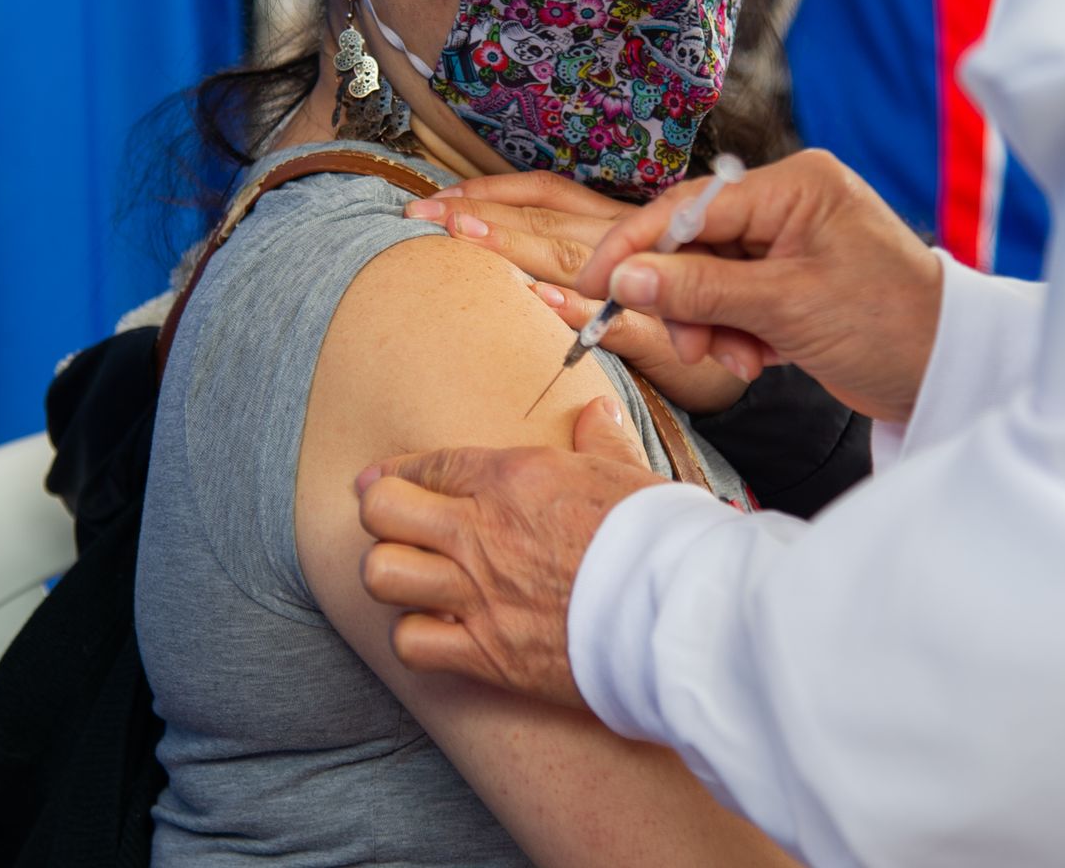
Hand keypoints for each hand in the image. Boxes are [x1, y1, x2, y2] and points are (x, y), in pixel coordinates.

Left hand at [356, 395, 666, 709]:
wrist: (683, 615)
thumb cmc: (664, 539)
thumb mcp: (631, 475)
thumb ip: (602, 442)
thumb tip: (597, 410)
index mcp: (516, 477)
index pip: (430, 464)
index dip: (397, 471)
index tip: (384, 479)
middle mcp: (483, 531)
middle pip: (381, 510)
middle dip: (382, 514)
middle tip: (396, 526)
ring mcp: (479, 594)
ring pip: (381, 574)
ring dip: (395, 575)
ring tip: (417, 578)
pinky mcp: (486, 654)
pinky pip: (411, 642)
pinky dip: (418, 638)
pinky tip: (440, 630)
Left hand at [408, 171, 749, 413]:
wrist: (744, 357)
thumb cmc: (675, 314)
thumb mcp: (625, 279)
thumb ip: (575, 264)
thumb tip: (508, 267)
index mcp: (612, 225)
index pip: (542, 196)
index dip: (489, 192)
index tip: (432, 199)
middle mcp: (627, 242)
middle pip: (545, 219)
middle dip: (482, 212)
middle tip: (420, 215)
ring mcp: (647, 285)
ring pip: (575, 257)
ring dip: (517, 244)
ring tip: (464, 234)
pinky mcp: (666, 335)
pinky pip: (622, 319)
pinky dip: (581, 308)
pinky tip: (540, 300)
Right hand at [575, 150, 943, 422]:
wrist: (949, 372)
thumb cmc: (891, 325)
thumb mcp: (786, 308)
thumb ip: (701, 291)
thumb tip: (625, 281)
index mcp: (794, 186)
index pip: (690, 206)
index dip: (635, 245)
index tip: (594, 284)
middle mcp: (789, 206)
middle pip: (694, 245)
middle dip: (684, 300)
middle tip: (690, 344)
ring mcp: (790, 246)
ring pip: (709, 280)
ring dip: (710, 325)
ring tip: (738, 358)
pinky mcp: (791, 285)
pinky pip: (734, 303)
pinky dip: (734, 334)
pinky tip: (760, 357)